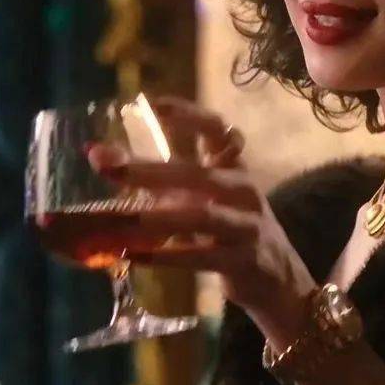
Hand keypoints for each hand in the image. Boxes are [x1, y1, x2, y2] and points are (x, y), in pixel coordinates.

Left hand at [88, 97, 316, 335]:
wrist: (280, 279)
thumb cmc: (233, 229)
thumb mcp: (209, 198)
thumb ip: (166, 182)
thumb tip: (105, 161)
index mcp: (234, 167)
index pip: (218, 129)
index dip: (189, 115)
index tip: (155, 104)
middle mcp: (244, 189)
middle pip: (198, 174)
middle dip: (150, 170)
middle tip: (108, 166)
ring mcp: (247, 225)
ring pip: (202, 216)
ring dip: (160, 216)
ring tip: (125, 217)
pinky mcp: (244, 260)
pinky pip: (203, 257)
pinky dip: (168, 257)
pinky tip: (135, 257)